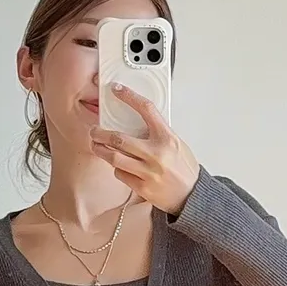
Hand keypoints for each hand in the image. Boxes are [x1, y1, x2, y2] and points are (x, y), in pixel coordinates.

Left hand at [89, 83, 199, 215]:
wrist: (192, 195)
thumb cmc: (184, 168)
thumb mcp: (177, 144)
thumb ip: (158, 133)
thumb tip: (136, 121)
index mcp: (167, 138)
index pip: (146, 109)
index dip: (129, 97)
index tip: (117, 90)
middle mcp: (156, 154)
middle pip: (119, 139)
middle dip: (100, 133)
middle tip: (94, 130)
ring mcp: (148, 172)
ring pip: (114, 158)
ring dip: (101, 150)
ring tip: (97, 146)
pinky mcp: (142, 187)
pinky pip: (120, 174)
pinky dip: (117, 168)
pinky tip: (119, 166)